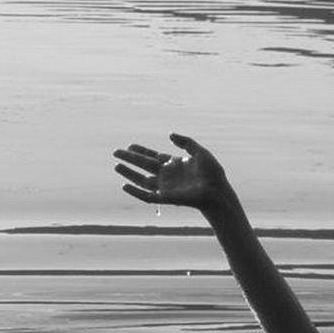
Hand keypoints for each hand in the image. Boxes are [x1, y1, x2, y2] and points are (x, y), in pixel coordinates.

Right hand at [113, 133, 236, 213]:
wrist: (218, 191)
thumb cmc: (213, 174)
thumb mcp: (200, 152)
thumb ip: (186, 142)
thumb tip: (170, 135)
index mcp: (174, 164)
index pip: (153, 157)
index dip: (141, 151)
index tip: (130, 146)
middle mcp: (168, 175)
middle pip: (144, 166)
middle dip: (130, 159)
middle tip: (116, 152)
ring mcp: (166, 187)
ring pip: (142, 180)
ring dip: (129, 174)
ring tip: (116, 166)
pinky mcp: (166, 198)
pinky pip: (147, 196)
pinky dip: (135, 192)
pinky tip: (124, 186)